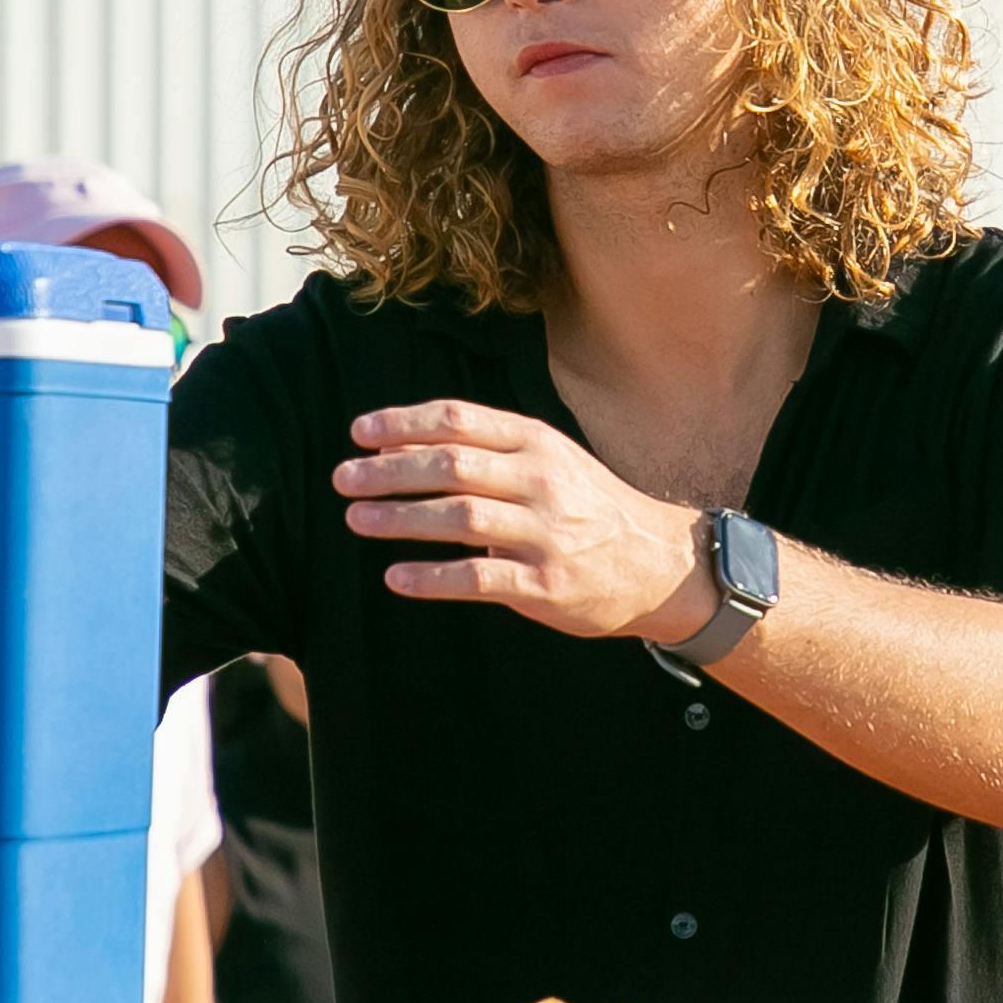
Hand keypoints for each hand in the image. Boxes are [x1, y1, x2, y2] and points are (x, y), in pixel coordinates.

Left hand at [333, 401, 711, 642]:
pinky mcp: (546, 583)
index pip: (460, 420)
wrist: (659, 563)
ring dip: (401, 518)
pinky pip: (480, 578)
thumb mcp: (548, 461)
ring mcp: (545, 533)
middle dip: (390, 471)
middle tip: (343, 478)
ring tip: (356, 519)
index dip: (404, 424)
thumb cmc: (587, 506)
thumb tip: (400, 445)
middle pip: (452, 465)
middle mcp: (541, 481)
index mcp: (537, 442)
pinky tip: (397, 578)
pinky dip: (433, 578)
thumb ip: (485, 450)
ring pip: (460, 517)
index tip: (359, 433)